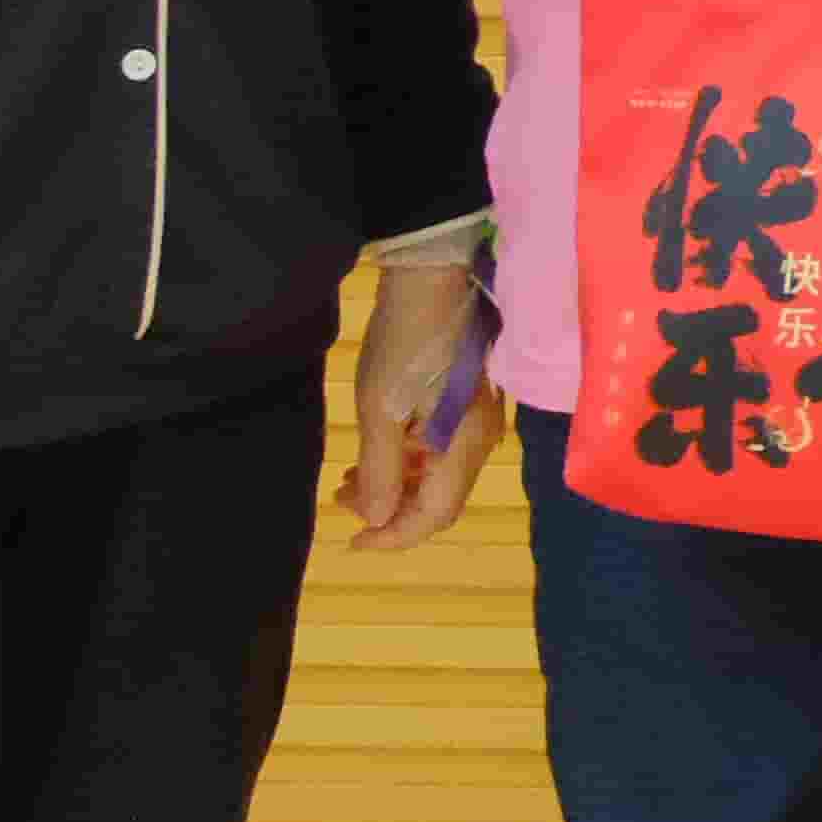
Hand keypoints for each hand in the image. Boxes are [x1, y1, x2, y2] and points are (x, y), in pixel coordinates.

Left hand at [345, 243, 508, 547]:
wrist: (432, 282)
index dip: (391, 537)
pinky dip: (406, 463)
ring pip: (437, 479)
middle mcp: (479, 444)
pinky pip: (439, 454)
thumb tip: (376, 518)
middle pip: (439, 502)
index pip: (433, 516)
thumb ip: (380, 471)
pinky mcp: (466, 408)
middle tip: (342, 503)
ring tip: (349, 480)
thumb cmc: (403, 345)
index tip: (349, 539)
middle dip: (390, 513)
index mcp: (463, 448)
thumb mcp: (380, 410)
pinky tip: (376, 455)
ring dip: (395, 487)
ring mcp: (476, 425)